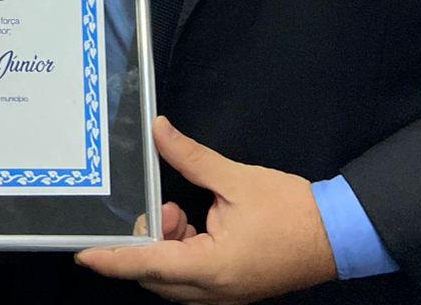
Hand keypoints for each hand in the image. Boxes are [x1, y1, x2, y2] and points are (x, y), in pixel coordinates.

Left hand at [75, 117, 336, 302]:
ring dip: (166, 247)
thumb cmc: (291, 210)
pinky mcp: (232, 290)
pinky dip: (183, 253)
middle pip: (155, 276)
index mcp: (211, 268)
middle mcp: (212, 291)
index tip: (82, 254)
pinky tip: (196, 224)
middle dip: (146, 242)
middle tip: (163, 206)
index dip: (111, 260)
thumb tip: (159, 131)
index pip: (147, 265)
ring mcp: (223, 296)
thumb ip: (192, 158)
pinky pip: (191, 280)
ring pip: (172, 280)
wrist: (337, 235)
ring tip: (183, 211)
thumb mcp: (236, 179)